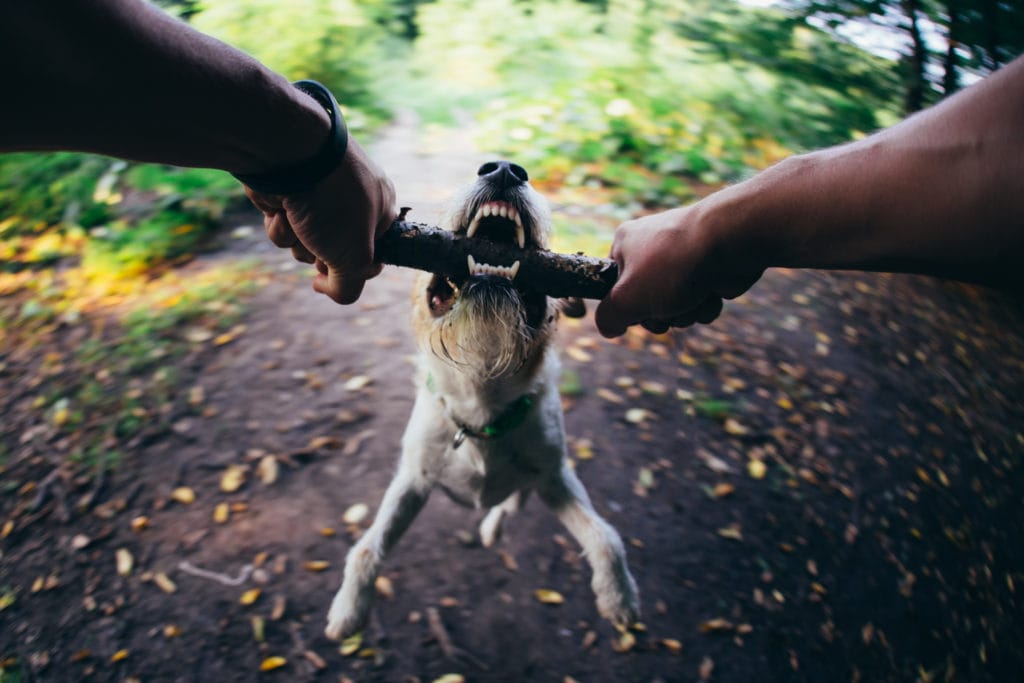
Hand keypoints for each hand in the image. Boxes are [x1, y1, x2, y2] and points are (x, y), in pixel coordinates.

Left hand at [246, 137, 396, 303]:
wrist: (287, 150)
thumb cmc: (332, 200)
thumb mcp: (354, 257)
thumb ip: (349, 287)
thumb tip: (327, 288)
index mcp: (381, 208)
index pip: (375, 255)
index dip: (359, 267)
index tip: (349, 265)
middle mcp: (351, 201)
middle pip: (335, 254)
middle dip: (321, 254)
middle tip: (322, 238)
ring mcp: (317, 198)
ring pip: (305, 244)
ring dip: (297, 241)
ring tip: (298, 219)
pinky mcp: (287, 194)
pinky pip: (284, 228)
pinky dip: (279, 226)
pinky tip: (280, 210)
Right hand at [594, 204, 764, 336]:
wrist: (729, 243)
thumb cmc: (671, 266)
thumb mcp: (626, 299)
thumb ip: (609, 318)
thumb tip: (608, 328)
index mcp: (625, 245)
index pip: (613, 286)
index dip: (624, 305)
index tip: (634, 310)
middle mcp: (652, 248)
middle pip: (646, 302)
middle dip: (659, 315)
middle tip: (665, 309)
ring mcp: (683, 260)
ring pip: (676, 307)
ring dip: (684, 313)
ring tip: (692, 298)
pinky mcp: (710, 271)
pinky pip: (700, 302)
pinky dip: (705, 306)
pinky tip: (710, 295)